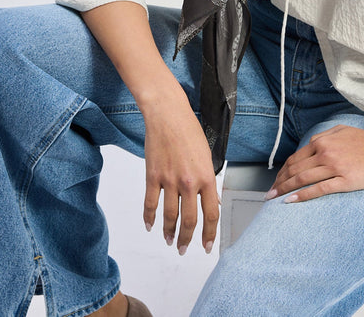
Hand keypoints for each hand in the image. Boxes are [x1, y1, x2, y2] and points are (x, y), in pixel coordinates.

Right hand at [141, 90, 218, 254]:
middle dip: (188, 239)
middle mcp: (189, 181)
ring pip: (170, 216)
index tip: (208, 245)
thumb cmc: (189, 130)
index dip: (210, 234)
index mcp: (206, 176)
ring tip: (170, 241)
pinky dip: (149, 218)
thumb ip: (209, 180)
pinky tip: (150, 226)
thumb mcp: (207, 155)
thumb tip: (213, 202)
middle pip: (189, 220)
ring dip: (170, 232)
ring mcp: (169, 180)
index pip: (212, 213)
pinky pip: (150, 203)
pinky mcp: (152, 176)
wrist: (168, 114)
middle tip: (185, 249)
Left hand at [266, 124, 363, 202]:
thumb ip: (324, 138)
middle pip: (294, 169)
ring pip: (302, 178)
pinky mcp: (344, 180)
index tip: (275, 181)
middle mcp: (324, 152)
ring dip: (285, 189)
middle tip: (269, 193)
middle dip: (279, 182)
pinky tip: (291, 201)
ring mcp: (334, 166)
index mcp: (322, 141)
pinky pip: (318, 189)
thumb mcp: (341, 131)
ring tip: (274, 198)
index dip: (282, 171)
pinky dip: (302, 195)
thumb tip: (309, 146)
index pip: (295, 158)